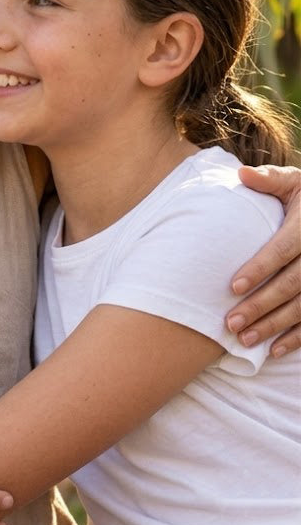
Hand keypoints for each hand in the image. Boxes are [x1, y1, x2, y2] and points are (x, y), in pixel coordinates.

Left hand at [229, 165, 300, 356]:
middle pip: (292, 285)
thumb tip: (242, 175)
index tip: (232, 286)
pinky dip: (297, 338)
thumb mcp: (296, 182)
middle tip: (230, 323)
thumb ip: (270, 180)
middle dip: (261, 306)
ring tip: (245, 339)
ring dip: (275, 326)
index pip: (282, 250)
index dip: (259, 269)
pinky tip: (275, 350)